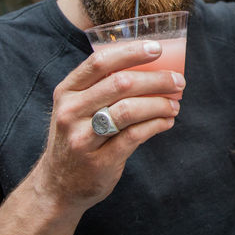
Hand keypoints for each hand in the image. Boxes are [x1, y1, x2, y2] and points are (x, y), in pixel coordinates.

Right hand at [32, 39, 184, 212]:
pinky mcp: (99, 161)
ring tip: (174, 104)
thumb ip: (101, 87)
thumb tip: (150, 67)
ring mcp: (83, 138)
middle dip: (156, 80)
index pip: (99, 62)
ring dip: (159, 104)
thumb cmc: (76, 137)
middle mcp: (71, 112)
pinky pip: (135, 136)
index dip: (131, 52)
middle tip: (178, 81)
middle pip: (120, 84)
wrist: (57, 186)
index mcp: (67, 91)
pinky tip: (167, 121)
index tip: (157, 49)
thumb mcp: (75, 108)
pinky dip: (156, 125)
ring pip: (129, 110)